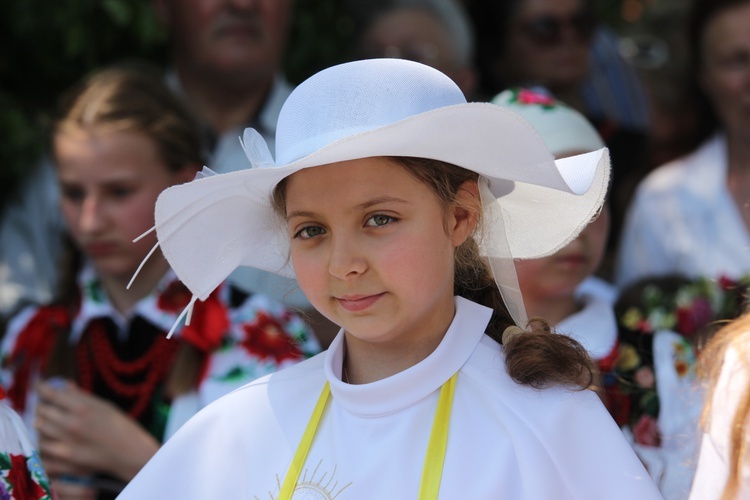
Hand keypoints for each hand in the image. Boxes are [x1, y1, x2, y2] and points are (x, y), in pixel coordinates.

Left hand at [35, 379, 159, 482]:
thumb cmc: (121, 426)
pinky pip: (43, 450)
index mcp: (82, 408)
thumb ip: (82, 397)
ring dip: (42, 425)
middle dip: (43, 407)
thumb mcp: (104, 406)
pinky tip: (50, 441)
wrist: (130, 453)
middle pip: (43, 412)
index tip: (39, 386)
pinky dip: (44, 444)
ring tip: (48, 424)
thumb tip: (66, 385)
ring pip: (40, 430)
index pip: (53, 395)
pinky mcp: (66, 460)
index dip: (42, 388)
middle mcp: (71, 425)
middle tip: (47, 406)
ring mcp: (67, 444)